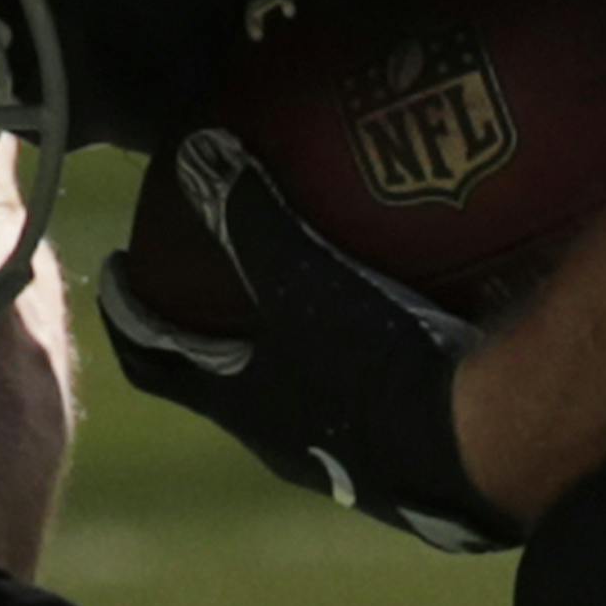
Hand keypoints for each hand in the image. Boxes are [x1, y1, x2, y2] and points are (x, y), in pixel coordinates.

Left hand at [99, 129, 523, 552]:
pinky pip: (373, 398)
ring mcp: (352, 455)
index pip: (157, 362)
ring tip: (304, 298)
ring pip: (299, 399)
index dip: (129, 317)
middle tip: (203, 284)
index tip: (114, 274)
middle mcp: (287, 439)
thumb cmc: (381, 367)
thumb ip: (250, 217)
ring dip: (288, 354)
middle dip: (206, 338)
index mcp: (244, 403)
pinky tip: (405, 319)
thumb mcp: (305, 284)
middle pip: (222, 386)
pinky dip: (369, 358)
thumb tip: (195, 150)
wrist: (491, 449)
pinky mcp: (415, 453)